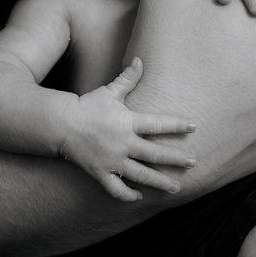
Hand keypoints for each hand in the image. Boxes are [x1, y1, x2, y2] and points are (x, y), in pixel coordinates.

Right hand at [61, 58, 195, 201]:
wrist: (61, 124)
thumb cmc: (87, 106)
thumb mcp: (109, 91)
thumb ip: (128, 78)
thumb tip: (140, 60)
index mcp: (128, 122)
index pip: (159, 124)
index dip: (177, 125)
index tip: (194, 127)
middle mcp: (123, 143)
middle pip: (156, 154)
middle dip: (176, 159)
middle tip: (193, 162)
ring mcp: (112, 160)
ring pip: (141, 175)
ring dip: (160, 182)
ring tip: (176, 188)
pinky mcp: (100, 172)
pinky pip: (116, 188)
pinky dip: (128, 195)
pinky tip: (139, 196)